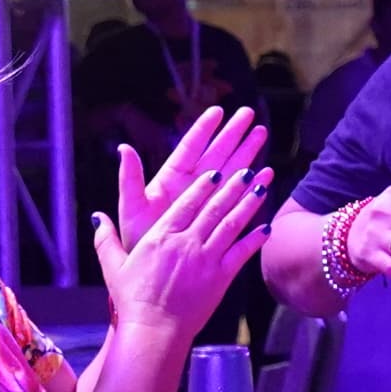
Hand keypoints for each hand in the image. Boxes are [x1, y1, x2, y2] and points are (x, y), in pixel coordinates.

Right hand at [96, 162, 270, 336]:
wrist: (153, 331)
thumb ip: (105, 239)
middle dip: (232, 187)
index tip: (216, 173)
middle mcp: (186, 243)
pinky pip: (241, 254)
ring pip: (231, 225)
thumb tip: (97, 217)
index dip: (203, 186)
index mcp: (161, 237)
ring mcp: (205, 260)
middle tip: (246, 169)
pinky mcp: (220, 279)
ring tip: (261, 188)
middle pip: (213, 208)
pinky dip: (255, 240)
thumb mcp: (113, 267)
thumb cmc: (132, 301)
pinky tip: (266, 228)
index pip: (186, 204)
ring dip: (247, 205)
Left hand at [116, 107, 268, 248]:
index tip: (218, 111)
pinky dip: (253, 188)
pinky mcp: (220, 221)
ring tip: (263, 135)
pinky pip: (239, 201)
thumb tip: (123, 147)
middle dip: (233, 134)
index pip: (189, 148)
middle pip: (215, 155)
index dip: (203, 130)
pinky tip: (267, 175)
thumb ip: (130, 179)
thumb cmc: (138, 243)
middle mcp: (191, 188)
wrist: (154, 279)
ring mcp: (207, 204)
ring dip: (247, 154)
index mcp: (170, 182)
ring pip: (230, 173)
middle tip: (249, 115)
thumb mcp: (132, 209)